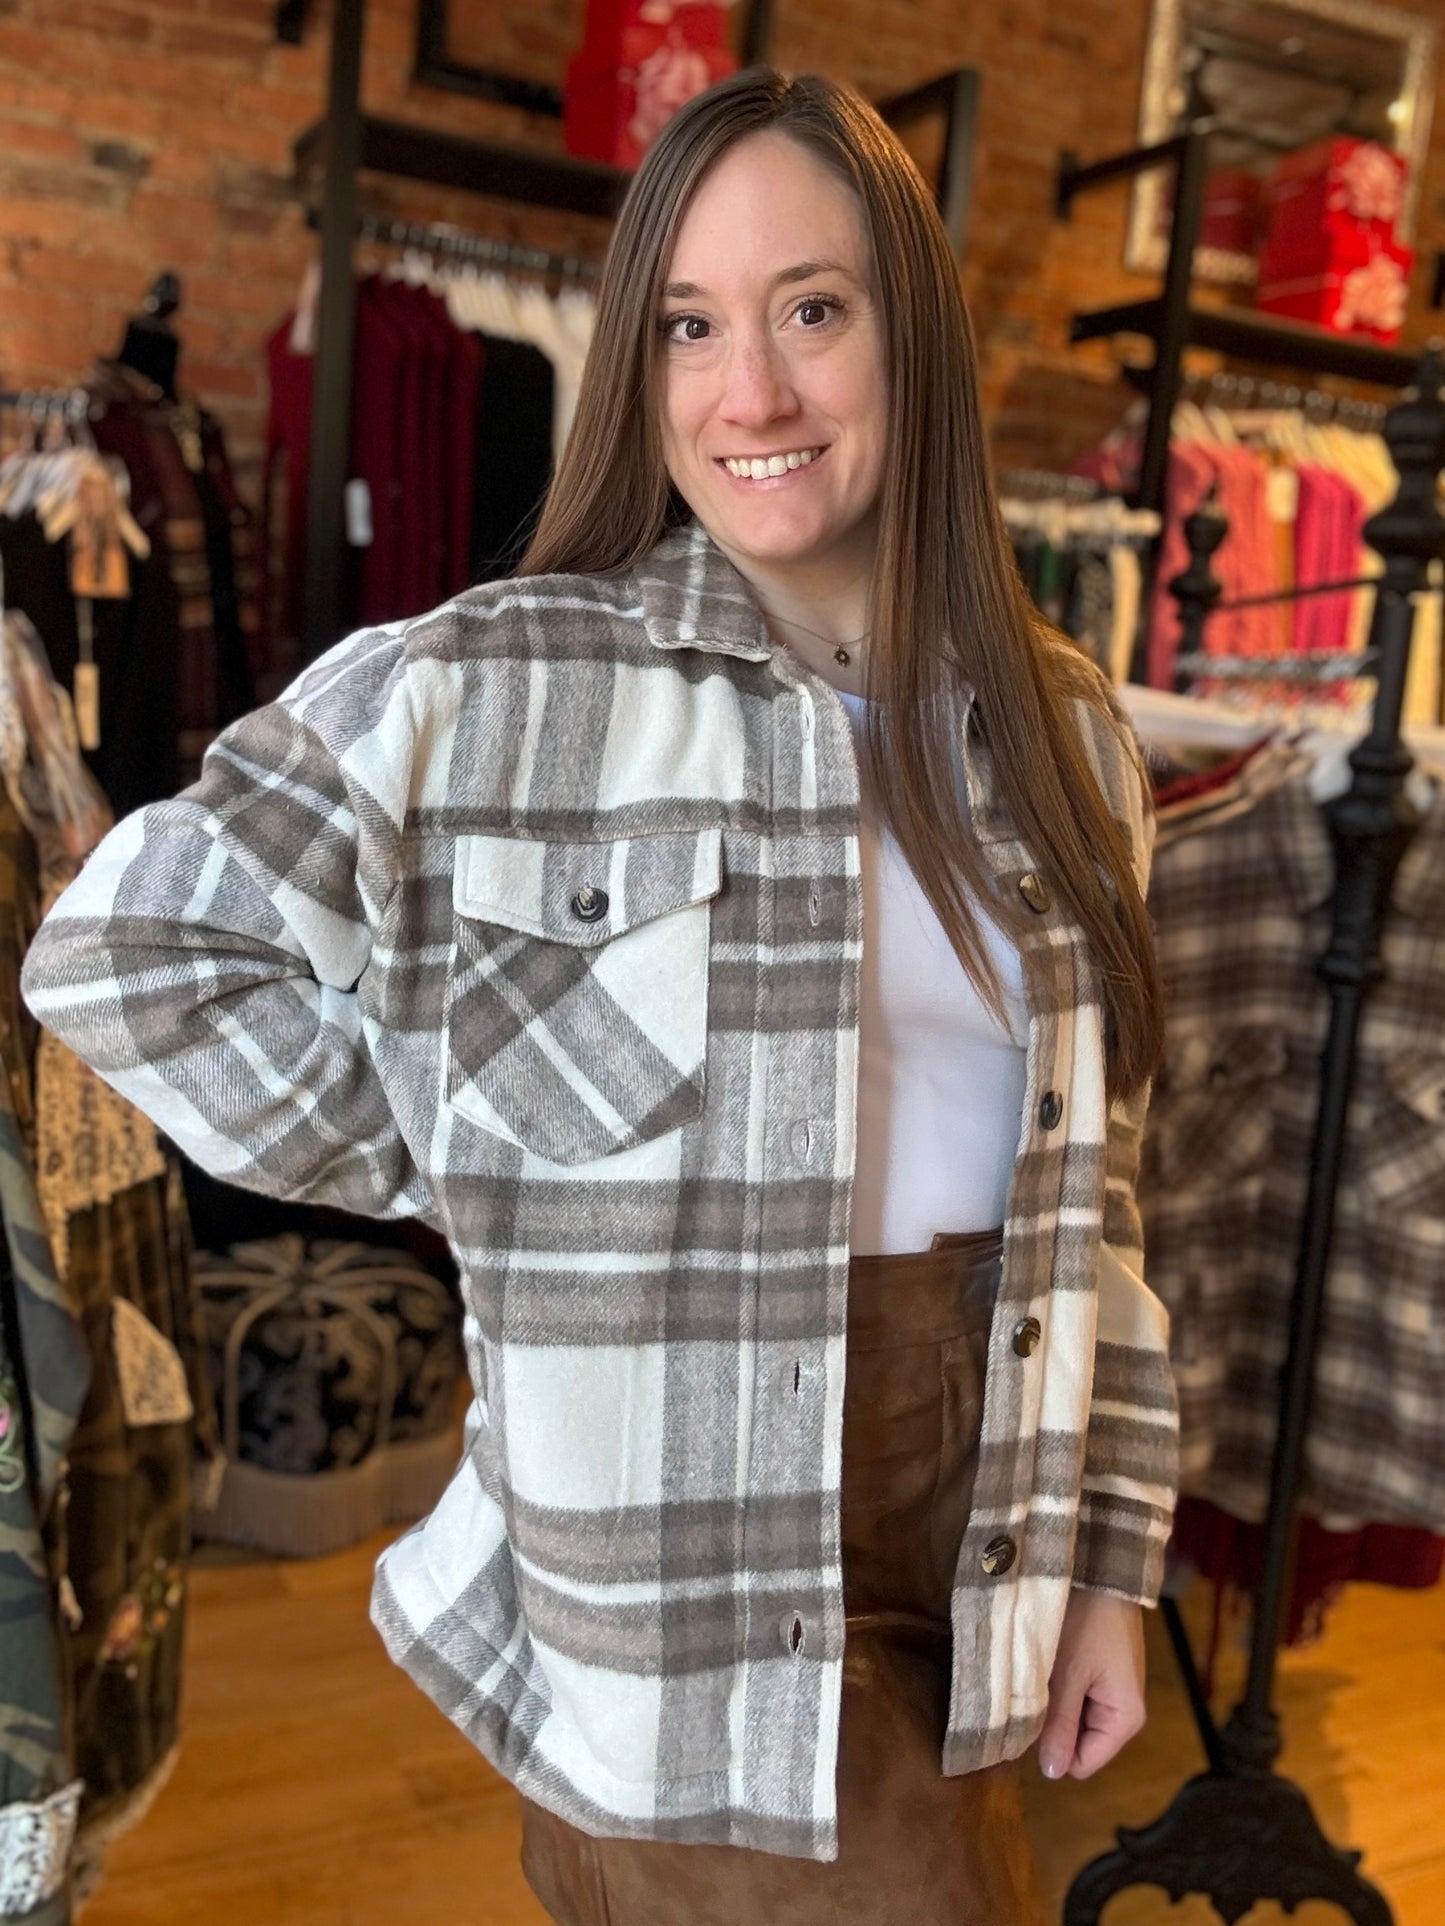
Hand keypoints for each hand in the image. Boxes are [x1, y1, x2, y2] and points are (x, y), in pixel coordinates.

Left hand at [1038, 1588, 1145, 1779]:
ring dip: (1053, 1702)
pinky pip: (1076, 1696)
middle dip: (1052, 1723)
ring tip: (1041, 1672)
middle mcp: (1124, 1711)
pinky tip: (1049, 1661)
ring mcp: (1112, 1690)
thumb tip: (1053, 1774)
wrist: (1101, 1570)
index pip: (1082, 1763)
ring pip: (1073, 1718)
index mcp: (1125, 1719)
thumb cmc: (1087, 1622)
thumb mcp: (1068, 1675)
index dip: (1052, 1747)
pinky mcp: (1101, 1672)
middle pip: (1078, 1742)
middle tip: (1035, 1688)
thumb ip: (1060, 1725)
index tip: (1030, 1717)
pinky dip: (1059, 1685)